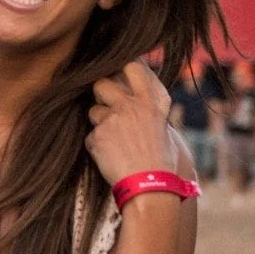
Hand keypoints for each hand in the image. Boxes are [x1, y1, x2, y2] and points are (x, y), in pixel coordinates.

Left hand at [87, 62, 176, 184]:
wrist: (151, 187)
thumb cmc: (161, 161)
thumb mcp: (163, 127)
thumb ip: (147, 108)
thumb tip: (133, 94)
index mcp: (151, 102)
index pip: (133, 66)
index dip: (122, 66)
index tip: (118, 70)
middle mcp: (131, 106)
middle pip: (102, 83)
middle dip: (100, 93)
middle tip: (108, 107)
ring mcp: (112, 120)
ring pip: (94, 111)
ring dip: (100, 124)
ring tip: (116, 143)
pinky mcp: (97, 137)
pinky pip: (91, 136)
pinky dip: (98, 146)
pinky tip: (111, 157)